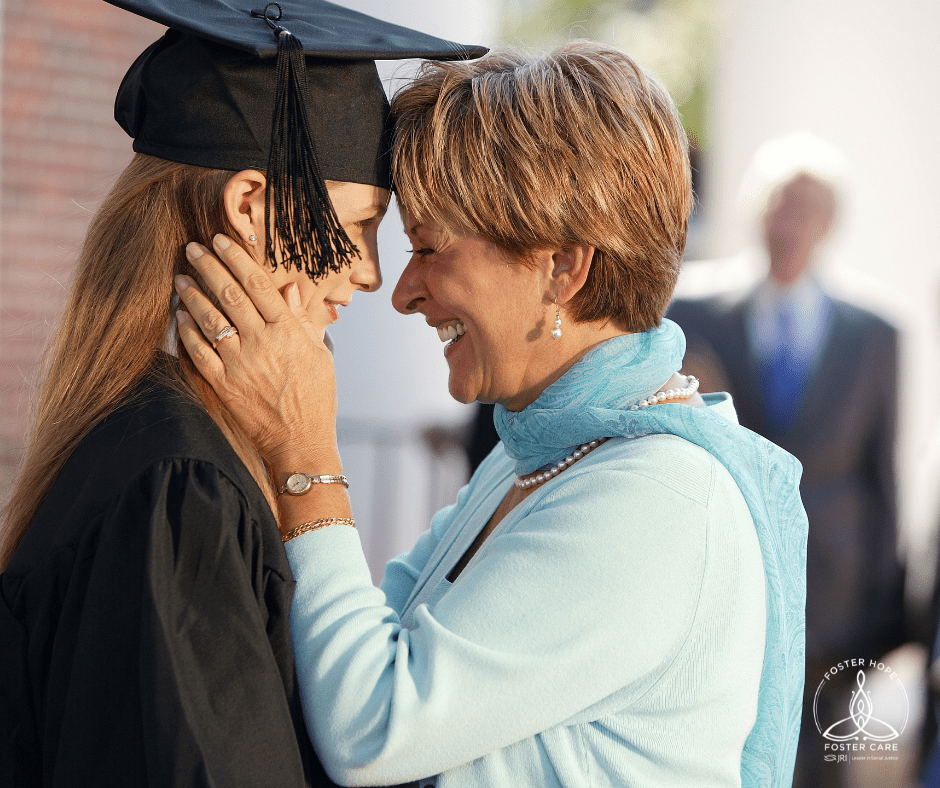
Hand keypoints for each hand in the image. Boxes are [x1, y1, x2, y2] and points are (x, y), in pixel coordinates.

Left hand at [175, 235, 337, 466]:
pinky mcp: (224, 385)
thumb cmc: (316, 397)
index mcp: (288, 331)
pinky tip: (180, 315)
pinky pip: (199, 352)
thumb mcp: (319, 353)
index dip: (237, 259)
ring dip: (192, 295)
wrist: (301, 441)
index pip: (258, 285)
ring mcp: (241, 364)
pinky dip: (188, 331)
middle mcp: (262, 342)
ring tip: (180, 277)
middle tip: (193, 248)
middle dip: (209, 267)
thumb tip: (288, 288)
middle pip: (230, 295)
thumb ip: (301, 319)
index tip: (221, 240)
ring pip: (211, 319)